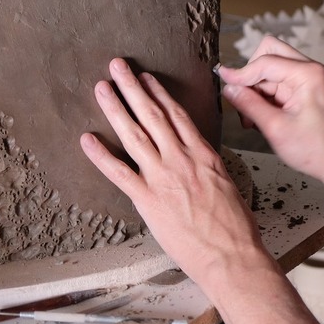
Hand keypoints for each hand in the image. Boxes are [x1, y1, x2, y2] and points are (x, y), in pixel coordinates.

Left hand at [80, 58, 266, 288]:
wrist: (232, 256)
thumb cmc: (235, 226)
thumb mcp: (227, 183)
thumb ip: (207, 165)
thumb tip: (197, 156)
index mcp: (203, 154)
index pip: (176, 115)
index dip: (158, 93)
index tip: (146, 78)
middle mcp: (181, 159)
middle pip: (152, 115)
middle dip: (132, 87)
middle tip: (117, 67)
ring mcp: (162, 178)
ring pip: (134, 134)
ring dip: (116, 108)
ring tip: (102, 88)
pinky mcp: (148, 200)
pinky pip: (119, 173)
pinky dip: (100, 155)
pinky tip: (87, 139)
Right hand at [218, 36, 323, 184]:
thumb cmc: (316, 150)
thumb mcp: (275, 128)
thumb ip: (249, 105)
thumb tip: (229, 88)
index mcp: (308, 74)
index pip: (265, 62)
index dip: (241, 73)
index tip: (223, 80)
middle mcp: (309, 70)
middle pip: (268, 53)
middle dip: (251, 76)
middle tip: (243, 99)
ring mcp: (306, 78)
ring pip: (268, 69)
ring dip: (255, 89)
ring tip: (253, 118)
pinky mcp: (302, 88)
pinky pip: (274, 82)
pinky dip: (263, 97)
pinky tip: (262, 118)